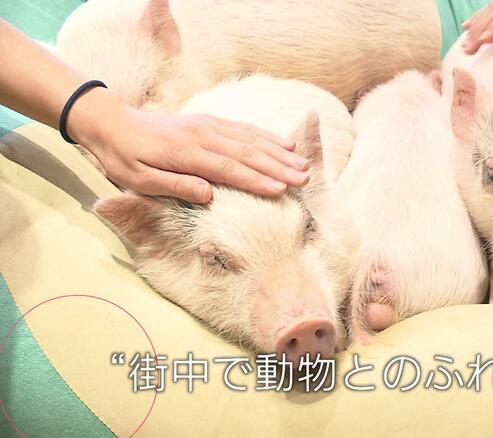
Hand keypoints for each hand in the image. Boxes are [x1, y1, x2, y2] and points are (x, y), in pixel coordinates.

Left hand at [69, 88, 309, 202]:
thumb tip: (208, 195)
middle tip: (304, 179)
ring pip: (251, 139)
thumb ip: (175, 186)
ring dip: (279, 152)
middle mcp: (203, 135)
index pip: (229, 168)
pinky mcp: (210, 121)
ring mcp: (208, 125)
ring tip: (303, 164)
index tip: (281, 190)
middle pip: (248, 152)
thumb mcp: (140, 180)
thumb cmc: (124, 158)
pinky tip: (285, 143)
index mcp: (186, 153)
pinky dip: (267, 136)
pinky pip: (244, 129)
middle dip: (279, 166)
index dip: (256, 180)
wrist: (112, 123)